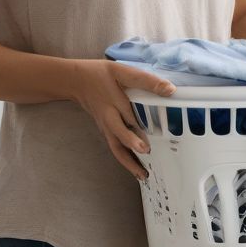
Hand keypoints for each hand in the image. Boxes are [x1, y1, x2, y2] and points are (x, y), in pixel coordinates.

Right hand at [71, 60, 174, 179]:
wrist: (75, 81)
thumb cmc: (100, 74)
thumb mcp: (121, 71)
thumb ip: (145, 81)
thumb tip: (170, 90)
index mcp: (113, 103)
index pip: (127, 117)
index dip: (137, 132)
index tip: (147, 146)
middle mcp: (109, 119)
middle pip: (118, 137)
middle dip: (131, 147)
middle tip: (146, 156)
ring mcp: (106, 127)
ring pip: (116, 147)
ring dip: (128, 162)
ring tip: (143, 175)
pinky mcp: (106, 131)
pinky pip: (115, 146)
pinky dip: (124, 158)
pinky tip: (135, 166)